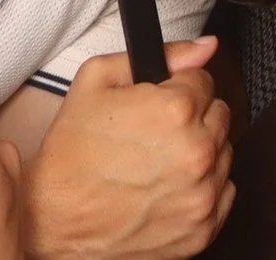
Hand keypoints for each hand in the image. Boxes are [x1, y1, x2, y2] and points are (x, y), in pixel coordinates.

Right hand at [23, 37, 233, 259]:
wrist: (52, 224)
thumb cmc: (70, 156)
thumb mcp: (97, 81)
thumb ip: (161, 54)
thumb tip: (205, 47)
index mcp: (177, 110)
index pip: (203, 79)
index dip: (177, 88)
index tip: (158, 104)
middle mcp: (197, 152)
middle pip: (218, 114)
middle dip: (192, 117)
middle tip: (154, 134)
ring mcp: (202, 194)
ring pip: (223, 153)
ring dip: (199, 152)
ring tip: (157, 162)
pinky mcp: (202, 229)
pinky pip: (223, 192)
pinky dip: (202, 188)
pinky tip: (168, 188)